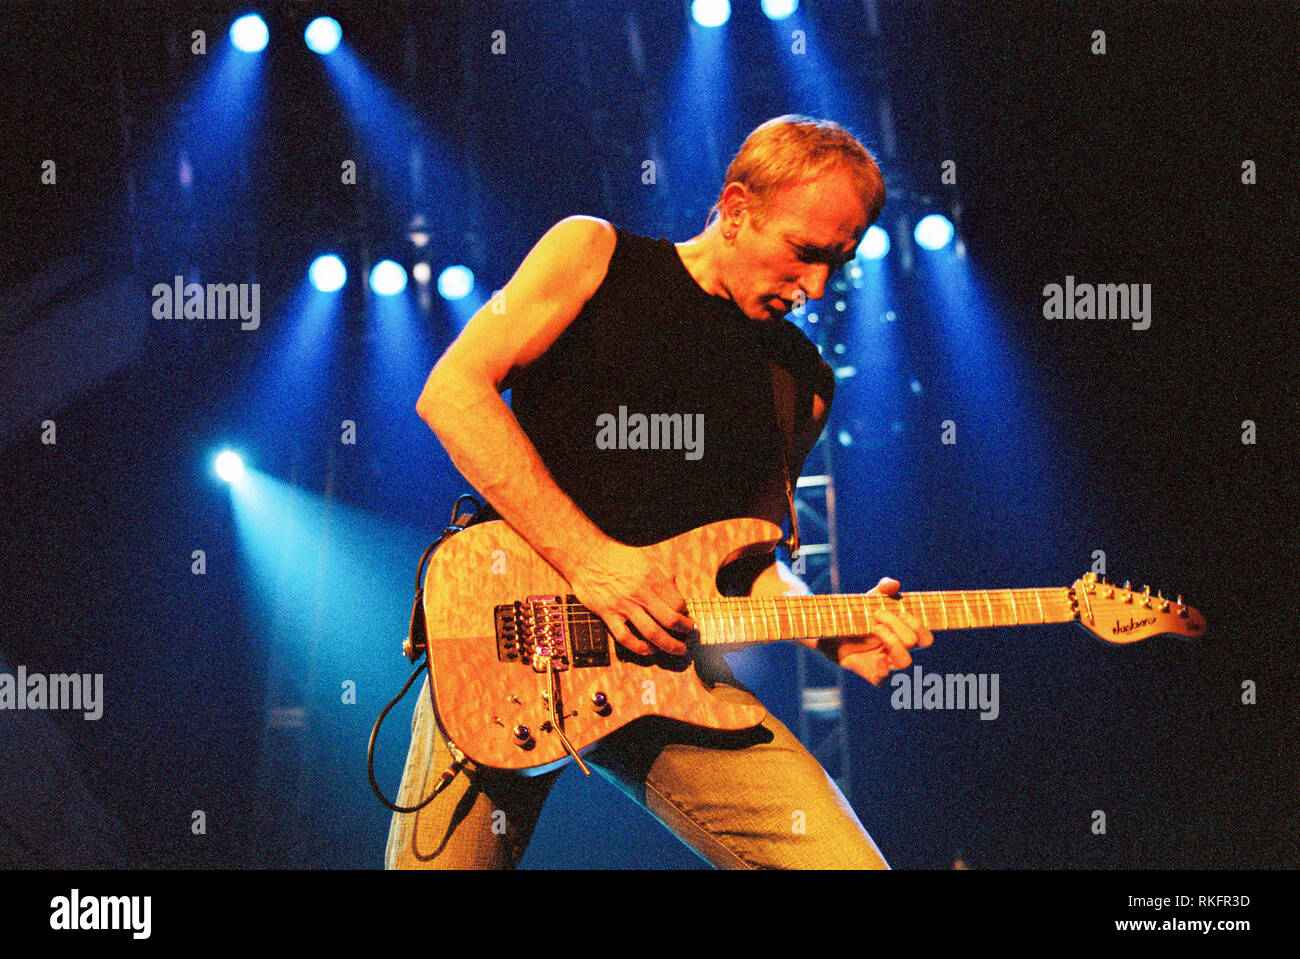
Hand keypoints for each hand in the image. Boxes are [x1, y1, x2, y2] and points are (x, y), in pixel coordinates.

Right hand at [566, 540, 695, 656]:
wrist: (585, 555)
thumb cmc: (615, 555)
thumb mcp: (645, 558)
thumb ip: (661, 574)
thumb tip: (675, 585)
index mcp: (652, 577)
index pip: (677, 602)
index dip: (685, 613)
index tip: (686, 617)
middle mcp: (640, 593)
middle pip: (670, 619)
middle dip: (684, 631)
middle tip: (689, 636)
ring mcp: (624, 605)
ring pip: (652, 632)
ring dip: (669, 645)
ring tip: (677, 649)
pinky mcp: (607, 614)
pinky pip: (626, 638)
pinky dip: (640, 648)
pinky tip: (648, 650)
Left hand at [823, 577, 933, 685]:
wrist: (833, 630)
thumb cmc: (858, 615)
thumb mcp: (870, 599)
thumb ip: (882, 589)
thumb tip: (894, 584)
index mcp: (904, 635)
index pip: (926, 638)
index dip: (918, 624)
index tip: (900, 611)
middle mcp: (899, 651)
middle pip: (913, 642)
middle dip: (896, 624)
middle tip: (877, 614)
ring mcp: (887, 664)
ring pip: (906, 661)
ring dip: (891, 640)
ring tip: (873, 628)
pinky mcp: (871, 673)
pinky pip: (883, 680)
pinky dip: (883, 670)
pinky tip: (876, 658)